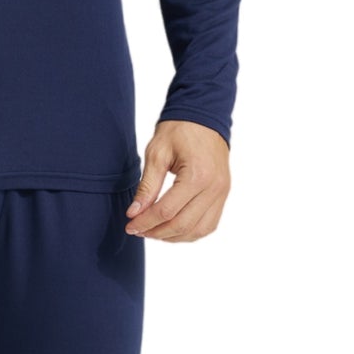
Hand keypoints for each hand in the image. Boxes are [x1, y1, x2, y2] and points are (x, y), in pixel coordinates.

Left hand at [125, 120, 229, 240]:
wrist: (204, 116)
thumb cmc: (179, 130)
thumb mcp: (157, 153)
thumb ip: (147, 186)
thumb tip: (134, 213)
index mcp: (197, 176)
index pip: (166, 211)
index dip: (145, 222)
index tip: (130, 225)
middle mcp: (214, 188)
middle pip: (182, 225)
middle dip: (156, 232)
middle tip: (137, 230)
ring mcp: (222, 193)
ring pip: (198, 230)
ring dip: (174, 237)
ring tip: (154, 232)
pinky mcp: (223, 194)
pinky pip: (210, 224)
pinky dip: (191, 232)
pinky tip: (173, 229)